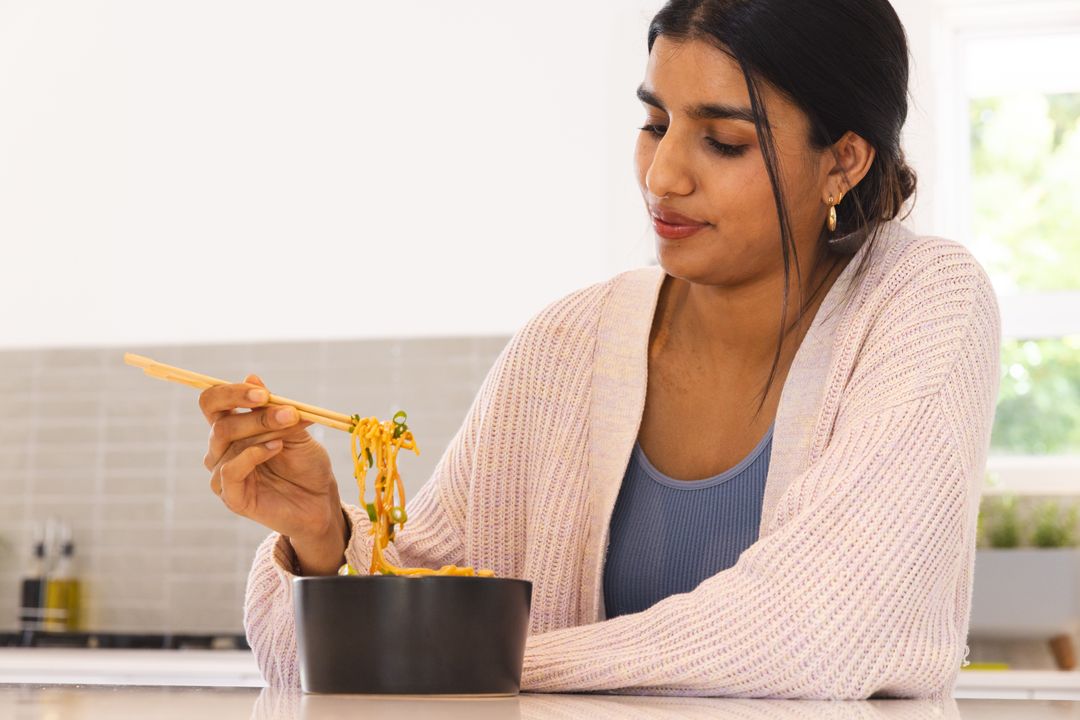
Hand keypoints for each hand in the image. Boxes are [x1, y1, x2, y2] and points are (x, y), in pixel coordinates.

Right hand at [200, 374, 346, 567]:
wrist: (320, 501)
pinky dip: (253, 454)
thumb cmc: (306, 464)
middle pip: (220, 422)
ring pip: (227, 441)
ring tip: (288, 432)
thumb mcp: (295, 430)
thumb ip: (274, 408)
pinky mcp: (231, 495)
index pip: (213, 402)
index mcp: (232, 429)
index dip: (232, 393)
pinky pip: (230, 469)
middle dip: (255, 414)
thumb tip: (252, 377)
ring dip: (262, 431)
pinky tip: (275, 448)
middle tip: (287, 412)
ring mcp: (223, 473)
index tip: (263, 392)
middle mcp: (221, 450)